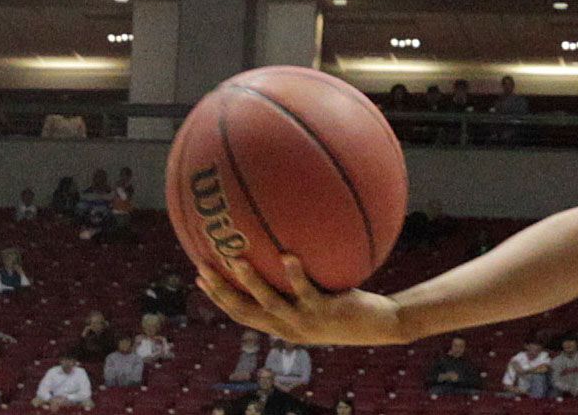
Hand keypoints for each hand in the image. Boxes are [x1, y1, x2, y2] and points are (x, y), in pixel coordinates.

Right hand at [195, 257, 408, 345]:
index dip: (217, 297)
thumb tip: (284, 249)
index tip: (199, 277)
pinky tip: (288, 255)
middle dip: (220, 291)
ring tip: (237, 259)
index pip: (240, 313)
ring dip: (251, 282)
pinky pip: (306, 292)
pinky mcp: (325, 312)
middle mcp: (286, 327)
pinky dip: (295, 275)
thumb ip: (298, 284)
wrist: (378, 325)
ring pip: (270, 304)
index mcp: (280, 324)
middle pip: (243, 311)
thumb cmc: (346, 306)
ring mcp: (305, 321)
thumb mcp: (318, 297)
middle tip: (203, 267)